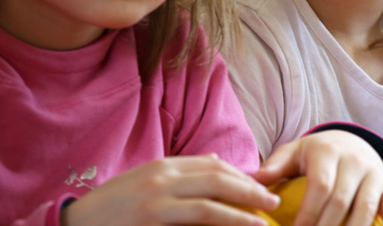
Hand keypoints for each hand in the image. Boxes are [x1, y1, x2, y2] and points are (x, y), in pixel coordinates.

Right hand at [59, 154, 277, 225]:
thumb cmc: (110, 209)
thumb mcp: (144, 182)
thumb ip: (180, 174)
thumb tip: (216, 163)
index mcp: (162, 166)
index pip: (212, 165)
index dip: (240, 175)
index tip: (261, 185)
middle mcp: (161, 179)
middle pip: (217, 179)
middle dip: (250, 189)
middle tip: (272, 200)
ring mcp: (155, 203)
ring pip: (210, 204)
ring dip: (241, 212)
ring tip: (262, 221)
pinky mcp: (151, 224)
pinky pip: (194, 224)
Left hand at [256, 129, 382, 225]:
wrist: (353, 142)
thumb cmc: (316, 154)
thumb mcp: (295, 152)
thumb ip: (275, 166)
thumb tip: (254, 182)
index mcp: (328, 152)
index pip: (320, 187)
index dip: (308, 215)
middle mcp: (355, 161)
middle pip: (341, 202)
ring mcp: (375, 174)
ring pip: (366, 209)